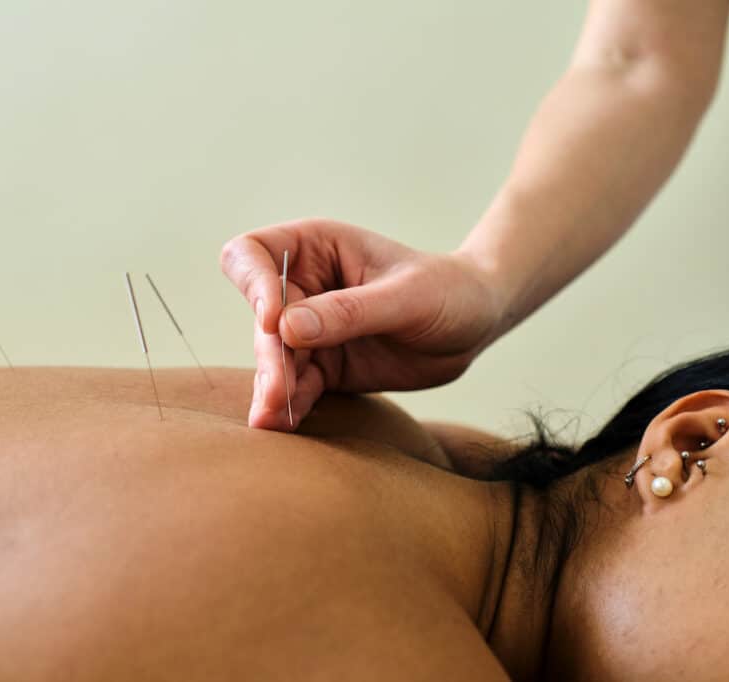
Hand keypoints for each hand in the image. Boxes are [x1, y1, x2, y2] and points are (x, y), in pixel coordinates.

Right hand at [220, 218, 505, 430]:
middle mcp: (303, 286)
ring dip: (272, 387)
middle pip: (261, 318)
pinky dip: (288, 406)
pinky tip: (281, 425)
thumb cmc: (448, 291)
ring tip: (272, 418)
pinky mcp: (322, 367)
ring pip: (273, 358)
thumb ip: (349, 312)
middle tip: (278, 392)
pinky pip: (295, 387)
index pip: (253, 255)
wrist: (475, 325)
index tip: (273, 322)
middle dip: (269, 355)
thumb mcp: (407, 297)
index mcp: (316, 248)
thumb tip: (286, 328)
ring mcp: (309, 330)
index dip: (254, 286)